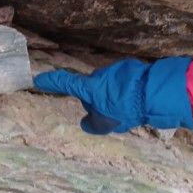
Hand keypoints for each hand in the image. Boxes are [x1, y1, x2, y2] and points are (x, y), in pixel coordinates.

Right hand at [33, 57, 192, 134]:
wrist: (155, 93)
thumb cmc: (124, 109)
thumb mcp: (105, 123)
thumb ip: (92, 124)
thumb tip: (85, 122)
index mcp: (88, 87)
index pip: (64, 83)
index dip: (51, 82)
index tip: (38, 79)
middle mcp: (98, 75)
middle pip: (92, 89)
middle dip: (98, 100)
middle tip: (112, 115)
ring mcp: (115, 70)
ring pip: (109, 86)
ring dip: (115, 96)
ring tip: (130, 110)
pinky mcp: (131, 68)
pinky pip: (124, 82)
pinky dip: (127, 91)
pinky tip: (138, 101)